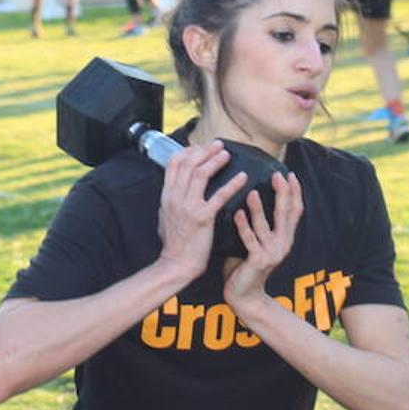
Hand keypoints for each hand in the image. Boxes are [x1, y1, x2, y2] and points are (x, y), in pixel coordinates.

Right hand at [156, 141, 245, 280]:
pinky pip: (219, 195)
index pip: (174, 163)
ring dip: (215, 160)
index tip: (202, 147)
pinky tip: (243, 177)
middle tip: (219, 145)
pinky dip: (232, 183)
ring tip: (227, 154)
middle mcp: (175, 197)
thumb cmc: (174, 243)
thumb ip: (172, 199)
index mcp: (166, 195)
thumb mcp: (165, 215)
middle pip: (188, 163)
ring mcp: (188, 206)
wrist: (176, 264)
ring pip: (200, 173)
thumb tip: (176, 188)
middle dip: (205, 150)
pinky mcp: (202, 218)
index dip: (189, 150)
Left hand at [223, 172, 303, 310]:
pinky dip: (244, 226)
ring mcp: (272, 253)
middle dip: (283, 194)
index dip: (295, 192)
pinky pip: (250, 240)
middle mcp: (283, 244)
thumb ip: (258, 223)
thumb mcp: (257, 240)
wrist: (245, 296)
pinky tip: (237, 213)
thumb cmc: (246, 263)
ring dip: (259, 208)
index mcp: (284, 237)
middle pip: (286, 214)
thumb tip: (251, 193)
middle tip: (277, 176)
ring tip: (251, 192)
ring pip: (266, 226)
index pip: (295, 211)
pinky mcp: (258, 261)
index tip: (290, 174)